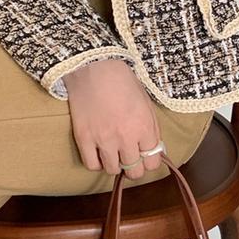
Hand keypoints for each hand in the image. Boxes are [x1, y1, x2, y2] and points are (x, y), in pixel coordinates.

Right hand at [63, 59, 163, 179]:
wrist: (94, 67)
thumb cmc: (123, 81)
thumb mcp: (146, 102)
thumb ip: (151, 128)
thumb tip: (154, 149)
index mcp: (144, 127)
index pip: (153, 163)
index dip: (150, 161)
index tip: (145, 156)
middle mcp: (126, 138)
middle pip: (134, 172)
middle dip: (134, 167)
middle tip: (130, 157)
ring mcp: (103, 140)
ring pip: (113, 171)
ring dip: (115, 164)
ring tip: (113, 153)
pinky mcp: (84, 139)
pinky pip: (92, 165)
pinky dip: (96, 163)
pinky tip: (99, 153)